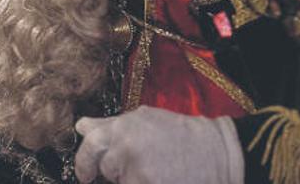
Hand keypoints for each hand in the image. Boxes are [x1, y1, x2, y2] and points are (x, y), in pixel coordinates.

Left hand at [74, 106, 243, 183]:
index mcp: (122, 126)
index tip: (85, 175)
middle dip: (111, 172)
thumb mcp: (143, 120)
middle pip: (103, 167)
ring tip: (153, 171)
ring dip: (129, 179)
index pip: (90, 143)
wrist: (218, 152)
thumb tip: (81, 126)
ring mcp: (137, 169)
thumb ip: (109, 124)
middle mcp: (126, 146)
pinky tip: (157, 178)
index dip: (84, 162)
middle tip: (127, 173)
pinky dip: (139, 182)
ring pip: (119, 181)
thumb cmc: (178, 135)